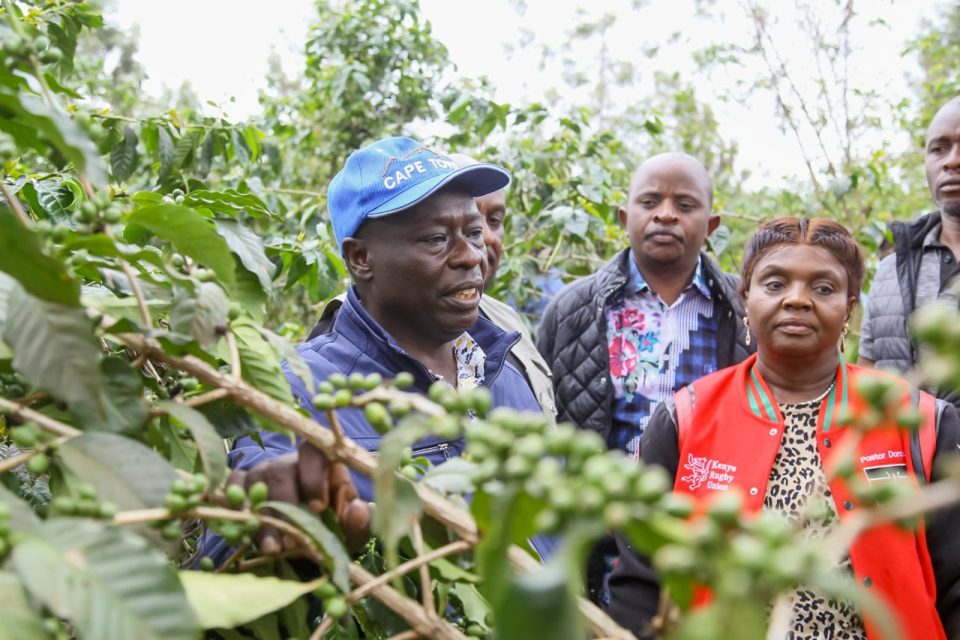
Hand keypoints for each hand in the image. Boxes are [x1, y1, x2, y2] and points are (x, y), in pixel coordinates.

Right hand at [226, 442, 371, 553]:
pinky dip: (235, 504)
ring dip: (264, 517)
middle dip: (286, 506)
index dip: (315, 476)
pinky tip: (244, 528)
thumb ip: (359, 522)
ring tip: (272, 548)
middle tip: (292, 538)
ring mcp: (263, 471)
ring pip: (256, 481)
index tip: (319, 507)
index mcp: (322, 464)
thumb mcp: (350, 531)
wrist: (304, 541)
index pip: (315, 451)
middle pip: (281, 470)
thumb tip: (357, 508)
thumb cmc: (331, 528)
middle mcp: (290, 462)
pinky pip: (232, 485)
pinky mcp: (241, 484)